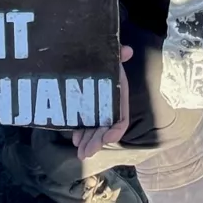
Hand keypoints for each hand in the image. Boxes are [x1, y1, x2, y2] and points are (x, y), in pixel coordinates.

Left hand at [73, 46, 132, 160]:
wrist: (87, 49)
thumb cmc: (102, 54)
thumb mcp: (110, 54)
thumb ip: (118, 54)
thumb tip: (127, 50)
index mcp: (118, 95)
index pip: (121, 118)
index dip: (115, 130)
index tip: (107, 139)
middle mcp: (109, 104)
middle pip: (106, 129)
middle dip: (97, 142)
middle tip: (85, 153)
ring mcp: (97, 107)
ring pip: (95, 129)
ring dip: (89, 142)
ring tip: (80, 152)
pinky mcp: (85, 107)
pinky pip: (85, 123)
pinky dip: (81, 132)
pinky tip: (75, 138)